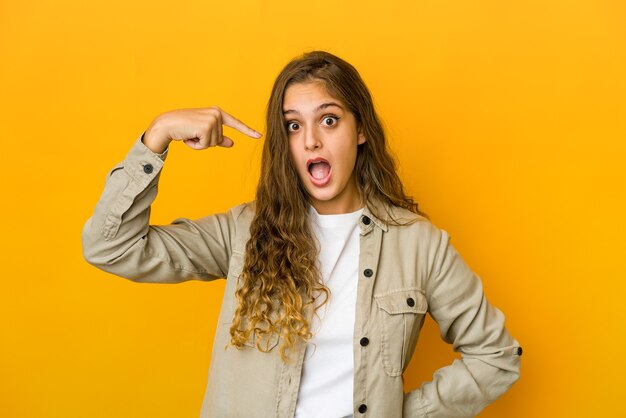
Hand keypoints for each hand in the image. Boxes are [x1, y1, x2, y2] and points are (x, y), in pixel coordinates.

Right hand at [143, 106, 261, 152]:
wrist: (167, 124)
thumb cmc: (184, 128)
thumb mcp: (203, 133)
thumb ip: (218, 138)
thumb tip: (231, 143)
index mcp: (217, 112)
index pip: (235, 123)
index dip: (248, 131)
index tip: (259, 136)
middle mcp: (216, 113)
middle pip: (219, 139)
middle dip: (205, 142)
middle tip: (193, 134)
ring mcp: (212, 119)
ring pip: (213, 143)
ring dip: (200, 143)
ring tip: (190, 134)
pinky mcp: (206, 127)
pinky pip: (206, 145)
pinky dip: (196, 145)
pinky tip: (188, 137)